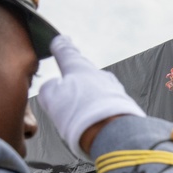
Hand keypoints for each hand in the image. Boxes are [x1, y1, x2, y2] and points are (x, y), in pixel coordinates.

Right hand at [37, 36, 145, 158]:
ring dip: (90, 95)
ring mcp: (114, 90)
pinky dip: (99, 109)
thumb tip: (54, 87)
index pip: (67, 53)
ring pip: (98, 88)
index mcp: (78, 67)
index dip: (61, 47)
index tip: (60, 40)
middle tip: (70, 77)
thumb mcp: (50, 97)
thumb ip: (49, 88)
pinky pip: (107, 104)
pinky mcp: (124, 107)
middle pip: (85, 71)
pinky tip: (95, 119)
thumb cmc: (79, 112)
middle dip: (78, 75)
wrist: (113, 132)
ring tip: (80, 107)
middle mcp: (99, 75)